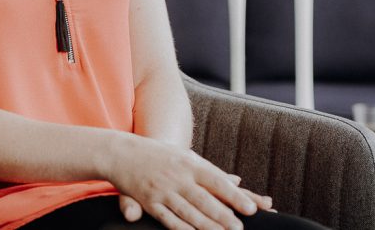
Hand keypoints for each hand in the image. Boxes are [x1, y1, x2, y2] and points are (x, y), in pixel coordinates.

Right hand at [109, 138, 262, 228]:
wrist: (122, 151)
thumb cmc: (160, 155)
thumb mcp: (185, 157)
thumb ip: (210, 172)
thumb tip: (236, 181)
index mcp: (189, 164)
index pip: (217, 181)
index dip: (235, 195)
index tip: (251, 208)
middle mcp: (177, 178)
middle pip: (204, 200)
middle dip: (223, 216)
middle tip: (239, 228)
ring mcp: (163, 191)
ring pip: (188, 212)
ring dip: (206, 225)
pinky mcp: (150, 202)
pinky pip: (168, 219)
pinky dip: (182, 229)